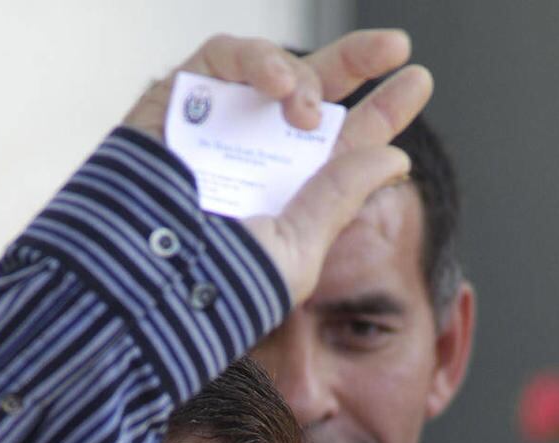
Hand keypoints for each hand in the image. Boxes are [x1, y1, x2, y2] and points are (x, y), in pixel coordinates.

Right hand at [123, 30, 432, 303]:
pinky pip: (221, 59)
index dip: (382, 111)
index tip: (415, 81)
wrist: (143, 277)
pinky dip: (255, 60)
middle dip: (355, 61)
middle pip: (314, 92)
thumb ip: (340, 197)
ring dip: (303, 76)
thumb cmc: (218, 279)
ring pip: (271, 70)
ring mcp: (219, 123)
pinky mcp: (180, 100)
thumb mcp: (296, 247)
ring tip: (304, 110)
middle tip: (394, 46)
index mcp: (290, 186)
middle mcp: (257, 150)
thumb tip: (393, 155)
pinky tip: (277, 87)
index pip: (342, 143)